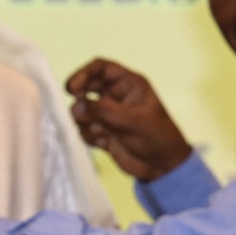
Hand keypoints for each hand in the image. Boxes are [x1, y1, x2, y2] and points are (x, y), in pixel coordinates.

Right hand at [65, 58, 193, 181]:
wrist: (163, 166)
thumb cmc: (157, 136)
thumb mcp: (133, 120)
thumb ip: (104, 111)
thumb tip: (77, 106)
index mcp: (128, 84)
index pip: (101, 68)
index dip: (84, 73)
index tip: (72, 88)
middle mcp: (115, 96)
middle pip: (86, 86)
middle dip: (79, 97)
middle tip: (79, 111)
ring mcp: (108, 115)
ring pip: (82, 110)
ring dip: (85, 121)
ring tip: (101, 131)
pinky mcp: (103, 132)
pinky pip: (84, 130)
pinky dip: (89, 136)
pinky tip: (105, 143)